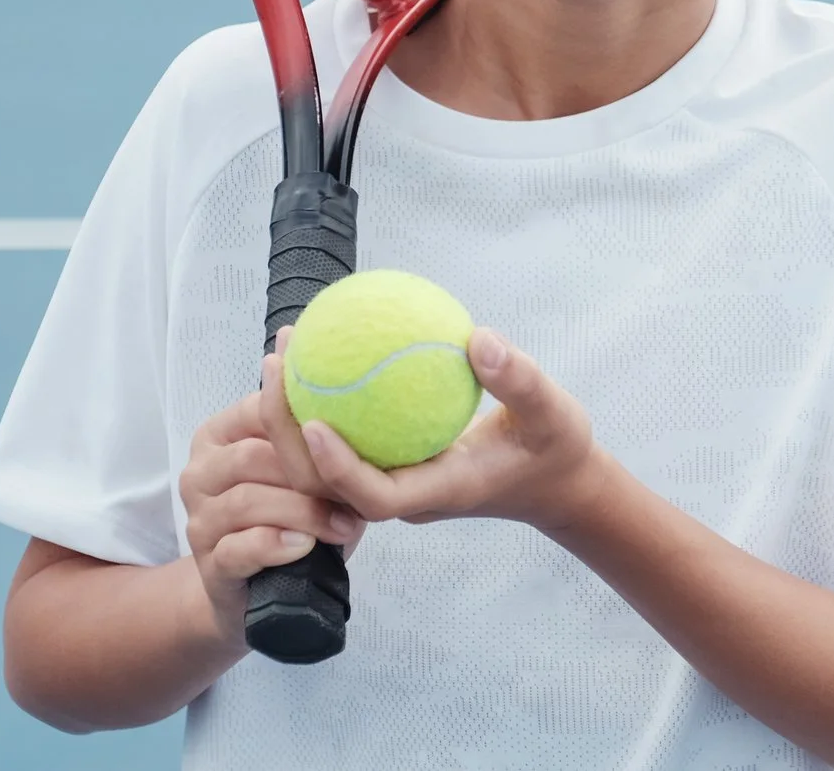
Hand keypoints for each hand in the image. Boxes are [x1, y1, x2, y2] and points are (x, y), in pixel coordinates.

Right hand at [179, 370, 365, 646]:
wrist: (255, 586)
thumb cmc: (289, 512)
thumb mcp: (304, 467)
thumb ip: (316, 432)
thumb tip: (364, 391)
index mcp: (218, 435)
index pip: (257, 411)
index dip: (307, 424)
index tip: (352, 439)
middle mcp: (200, 472)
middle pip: (252, 458)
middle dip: (309, 475)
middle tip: (354, 494)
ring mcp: (199, 520)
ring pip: (247, 502)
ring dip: (304, 513)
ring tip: (344, 524)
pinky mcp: (210, 564)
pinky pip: (240, 548)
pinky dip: (277, 545)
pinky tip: (305, 545)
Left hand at [260, 327, 602, 535]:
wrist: (555, 482)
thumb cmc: (556, 449)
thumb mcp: (553, 411)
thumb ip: (519, 380)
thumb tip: (478, 338)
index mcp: (441, 491)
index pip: (373, 496)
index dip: (336, 467)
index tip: (315, 419)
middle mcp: (407, 494)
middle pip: (326, 484)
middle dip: (288, 431)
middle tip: (278, 360)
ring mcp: (397, 484)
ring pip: (325, 467)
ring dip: (294, 416)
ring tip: (284, 350)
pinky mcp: (394, 467)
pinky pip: (347, 441)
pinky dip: (325, 405)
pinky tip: (321, 355)